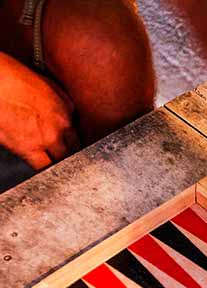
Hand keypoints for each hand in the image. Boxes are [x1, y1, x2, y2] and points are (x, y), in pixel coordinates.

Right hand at [0, 53, 79, 169]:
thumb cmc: (9, 76)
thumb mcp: (44, 82)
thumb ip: (60, 101)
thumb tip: (68, 111)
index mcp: (66, 108)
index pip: (78, 132)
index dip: (73, 140)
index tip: (70, 145)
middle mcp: (61, 124)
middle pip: (74, 148)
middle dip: (69, 153)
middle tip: (64, 158)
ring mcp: (47, 137)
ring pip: (63, 160)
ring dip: (60, 163)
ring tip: (56, 166)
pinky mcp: (29, 147)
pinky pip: (44, 168)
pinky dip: (47, 172)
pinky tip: (47, 174)